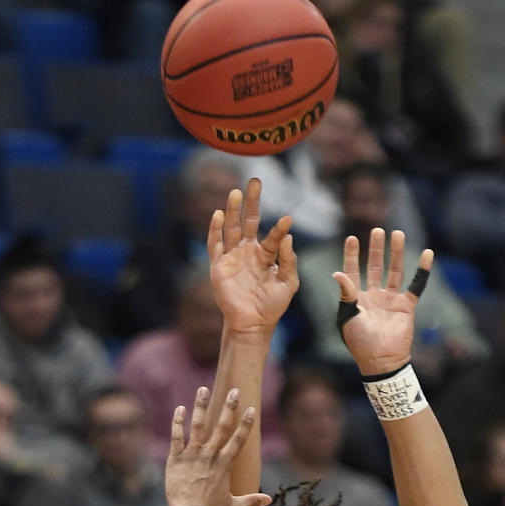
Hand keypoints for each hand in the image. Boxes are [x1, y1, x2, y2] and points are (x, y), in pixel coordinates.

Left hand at [166, 386, 270, 505]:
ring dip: (201, 407)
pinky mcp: (175, 460)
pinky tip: (180, 409)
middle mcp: (210, 456)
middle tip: (234, 390)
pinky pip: (176, 437)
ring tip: (203, 389)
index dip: (246, 424)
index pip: (238, 440)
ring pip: (198, 426)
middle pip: (222, 427)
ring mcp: (192, 456)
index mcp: (225, 465)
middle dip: (229, 407)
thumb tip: (269, 500)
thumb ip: (251, 500)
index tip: (251, 409)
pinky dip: (178, 422)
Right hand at [208, 180, 297, 335]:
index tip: (288, 219)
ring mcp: (232, 258)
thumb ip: (289, 260)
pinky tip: (219, 215)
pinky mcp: (218, 266)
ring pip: (231, 228)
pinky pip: (215, 244)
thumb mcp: (288, 283)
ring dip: (232, 210)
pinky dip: (215, 230)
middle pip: (248, 221)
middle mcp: (248, 252)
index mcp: (266, 255)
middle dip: (252, 202)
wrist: (252, 324)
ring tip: (236, 192)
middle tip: (255, 181)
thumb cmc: (272, 306)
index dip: (280, 229)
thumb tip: (288, 237)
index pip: (273, 236)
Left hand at [334, 228, 432, 378]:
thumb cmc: (359, 342)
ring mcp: (391, 300)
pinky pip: (416, 285)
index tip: (352, 238)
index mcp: (356, 299)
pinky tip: (426, 253)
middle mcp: (374, 296)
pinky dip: (422, 270)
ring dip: (396, 253)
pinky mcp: (406, 306)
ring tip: (397, 233)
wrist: (380, 360)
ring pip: (394, 271)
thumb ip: (346, 293)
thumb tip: (337, 272)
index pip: (353, 271)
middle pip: (375, 266)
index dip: (352, 255)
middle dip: (376, 249)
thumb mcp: (347, 317)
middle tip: (377, 230)